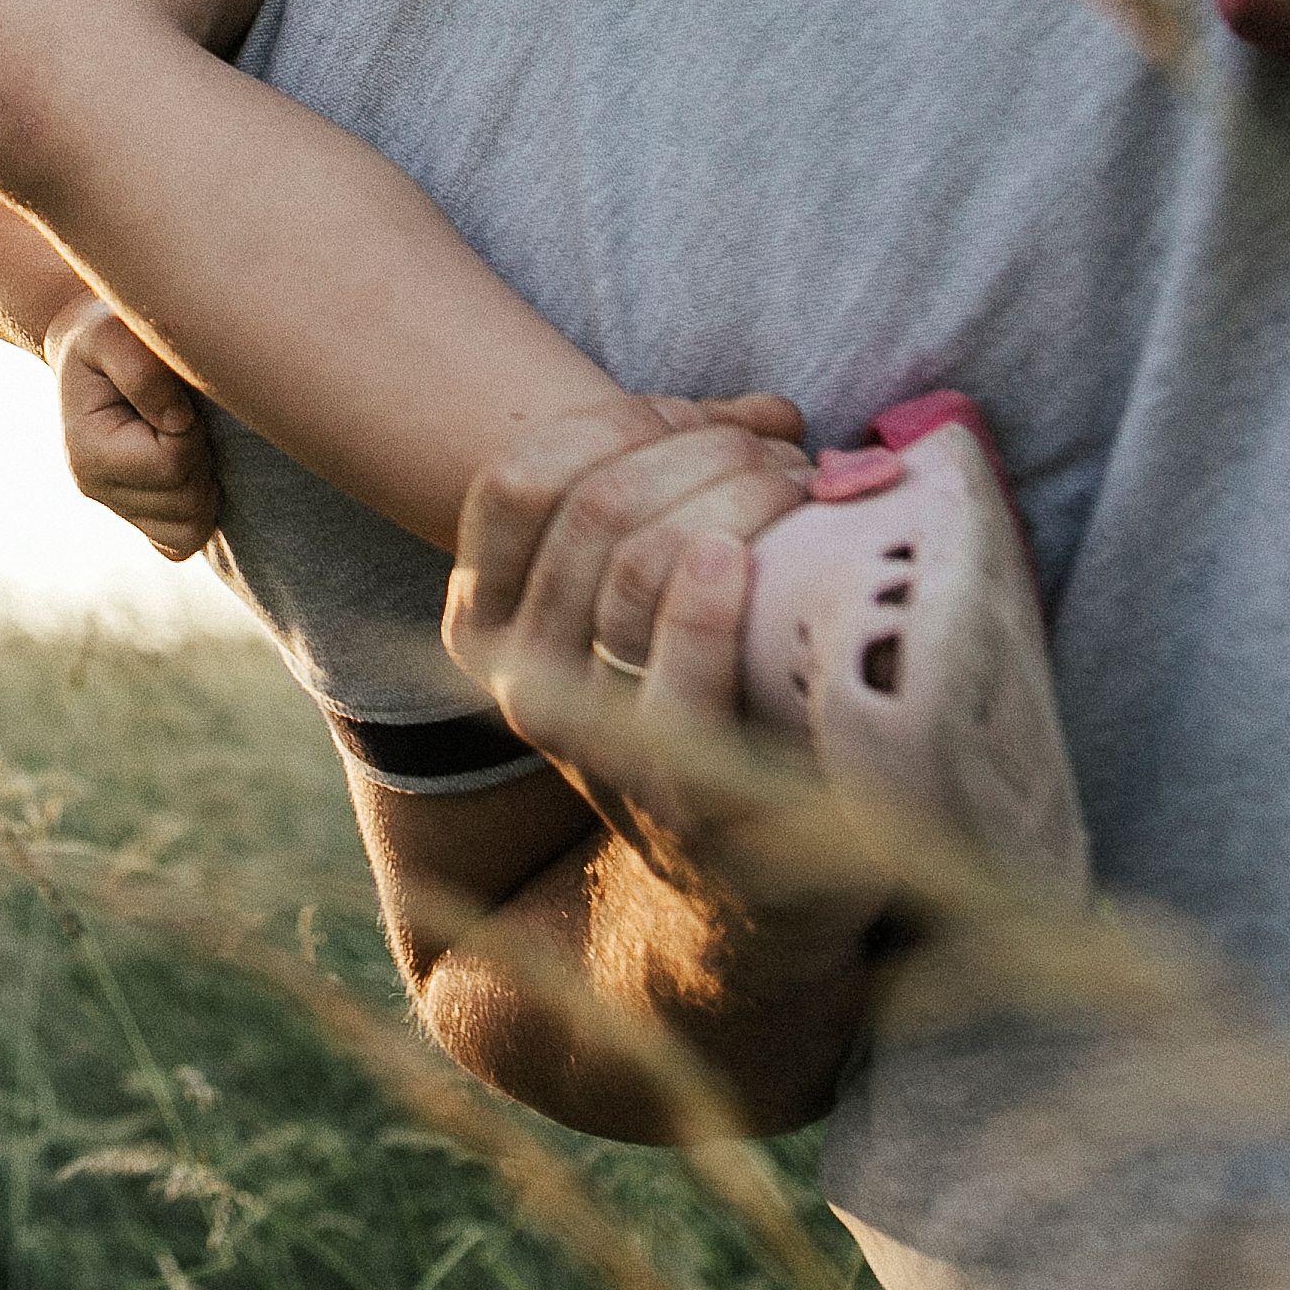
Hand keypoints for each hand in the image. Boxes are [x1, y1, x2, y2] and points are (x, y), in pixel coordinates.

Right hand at [56, 314, 218, 561]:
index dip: (192, 431)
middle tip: (187, 414)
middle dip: (201, 456)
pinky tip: (191, 466)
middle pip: (186, 502)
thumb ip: (141, 369)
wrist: (94, 351)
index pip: (170, 464)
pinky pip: (183, 541)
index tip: (181, 399)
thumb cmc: (106, 334)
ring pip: (190, 528)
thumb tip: (178, 420)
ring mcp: (119, 509)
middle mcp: (96, 489)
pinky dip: (199, 509)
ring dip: (204, 482)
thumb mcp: (112, 333)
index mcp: (87, 451)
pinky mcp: (140, 520)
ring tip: (188, 438)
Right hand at [442, 396, 870, 938]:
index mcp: (487, 619)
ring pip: (637, 563)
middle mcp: (516, 682)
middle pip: (592, 508)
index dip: (616, 422)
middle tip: (781, 453)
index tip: (705, 419)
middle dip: (699, 451)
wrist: (747, 878)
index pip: (519, 480)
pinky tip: (746, 560)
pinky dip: (712, 601)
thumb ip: (680, 491)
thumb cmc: (709, 695)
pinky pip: (679, 673)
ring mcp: (590, 745)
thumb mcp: (648, 593)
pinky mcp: (675, 801)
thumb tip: (766, 411)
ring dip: (734, 499)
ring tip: (802, 491)